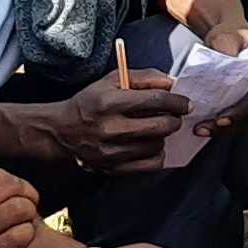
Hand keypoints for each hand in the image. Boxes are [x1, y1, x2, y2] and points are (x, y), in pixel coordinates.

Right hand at [0, 167, 40, 247]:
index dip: (15, 183)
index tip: (19, 193)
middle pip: (11, 190)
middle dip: (28, 196)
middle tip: (31, 205)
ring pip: (18, 210)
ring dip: (29, 215)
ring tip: (27, 223)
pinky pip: (19, 237)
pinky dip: (27, 235)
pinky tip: (22, 239)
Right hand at [39, 63, 185, 172]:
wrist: (61, 132)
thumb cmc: (89, 103)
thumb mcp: (111, 80)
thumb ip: (143, 77)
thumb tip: (171, 82)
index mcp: (110, 102)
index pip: (155, 101)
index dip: (177, 102)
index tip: (185, 103)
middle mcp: (111, 128)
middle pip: (161, 126)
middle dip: (174, 119)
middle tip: (173, 116)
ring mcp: (112, 152)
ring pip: (157, 145)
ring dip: (163, 136)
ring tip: (155, 129)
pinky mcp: (114, 169)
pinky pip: (150, 165)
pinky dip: (156, 154)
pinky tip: (150, 145)